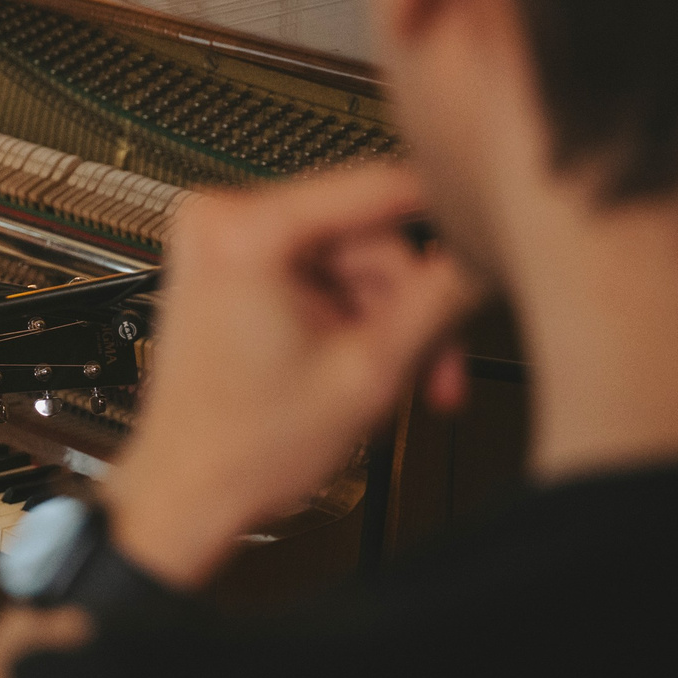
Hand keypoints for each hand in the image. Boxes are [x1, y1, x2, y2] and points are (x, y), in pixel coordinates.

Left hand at [104, 162, 481, 589]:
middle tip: (437, 361)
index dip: (447, 215)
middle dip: (407, 302)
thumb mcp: (371, 369)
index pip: (380, 186)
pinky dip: (349, 316)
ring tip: (396, 377)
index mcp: (245, 228)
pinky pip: (318, 272)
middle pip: (367, 234)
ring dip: (384, 318)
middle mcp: (221, 216)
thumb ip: (439, 300)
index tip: (489, 236)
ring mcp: (221, 238)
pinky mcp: (230, 263)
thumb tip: (484, 253)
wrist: (188, 491)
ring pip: (350, 259)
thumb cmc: (244, 449)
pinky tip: (359, 361)